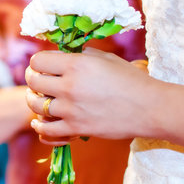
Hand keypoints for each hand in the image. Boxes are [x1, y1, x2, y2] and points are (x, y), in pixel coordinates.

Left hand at [25, 48, 157, 144]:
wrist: (150, 108)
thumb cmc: (131, 79)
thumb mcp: (106, 58)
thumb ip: (82, 54)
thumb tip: (64, 53)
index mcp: (77, 64)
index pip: (38, 61)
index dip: (38, 62)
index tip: (43, 64)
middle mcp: (70, 85)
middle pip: (33, 80)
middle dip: (32, 78)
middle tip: (37, 79)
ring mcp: (71, 109)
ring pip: (35, 104)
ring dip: (34, 99)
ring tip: (38, 97)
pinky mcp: (76, 128)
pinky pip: (46, 129)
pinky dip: (39, 125)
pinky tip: (40, 120)